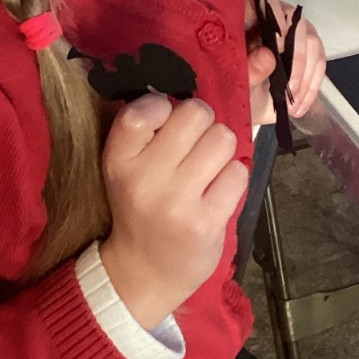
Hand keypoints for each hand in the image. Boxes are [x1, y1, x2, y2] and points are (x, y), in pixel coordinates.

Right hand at [98, 94, 245, 329]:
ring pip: (223, 138)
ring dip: (221, 150)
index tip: (165, 122)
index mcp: (119, 159)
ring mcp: (177, 202)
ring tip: (207, 169)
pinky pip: (239, 172)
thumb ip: (148, 130)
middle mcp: (145, 179)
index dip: (164, 106)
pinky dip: (234, 177)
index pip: (143, 110)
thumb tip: (189, 88)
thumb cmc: (141, 207)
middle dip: (203, 124)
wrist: (145, 270)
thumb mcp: (128, 167)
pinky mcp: (206, 222)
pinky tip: (217, 192)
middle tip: (195, 145)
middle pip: (196, 114)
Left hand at [243, 0, 326, 124]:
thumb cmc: (230, 87)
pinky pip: (319, 61)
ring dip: (305, 75)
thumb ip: (247, 70)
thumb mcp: (232, 83)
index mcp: (246, 14)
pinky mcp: (308, 49)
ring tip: (291, 103)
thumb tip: (268, 56)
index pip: (265, 0)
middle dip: (295, 58)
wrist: (242, 103)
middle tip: (289, 88)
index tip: (276, 48)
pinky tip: (299, 106)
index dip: (274, 17)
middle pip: (295, 22)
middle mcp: (273, 17)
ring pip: (312, 41)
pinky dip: (312, 85)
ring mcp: (292, 32)